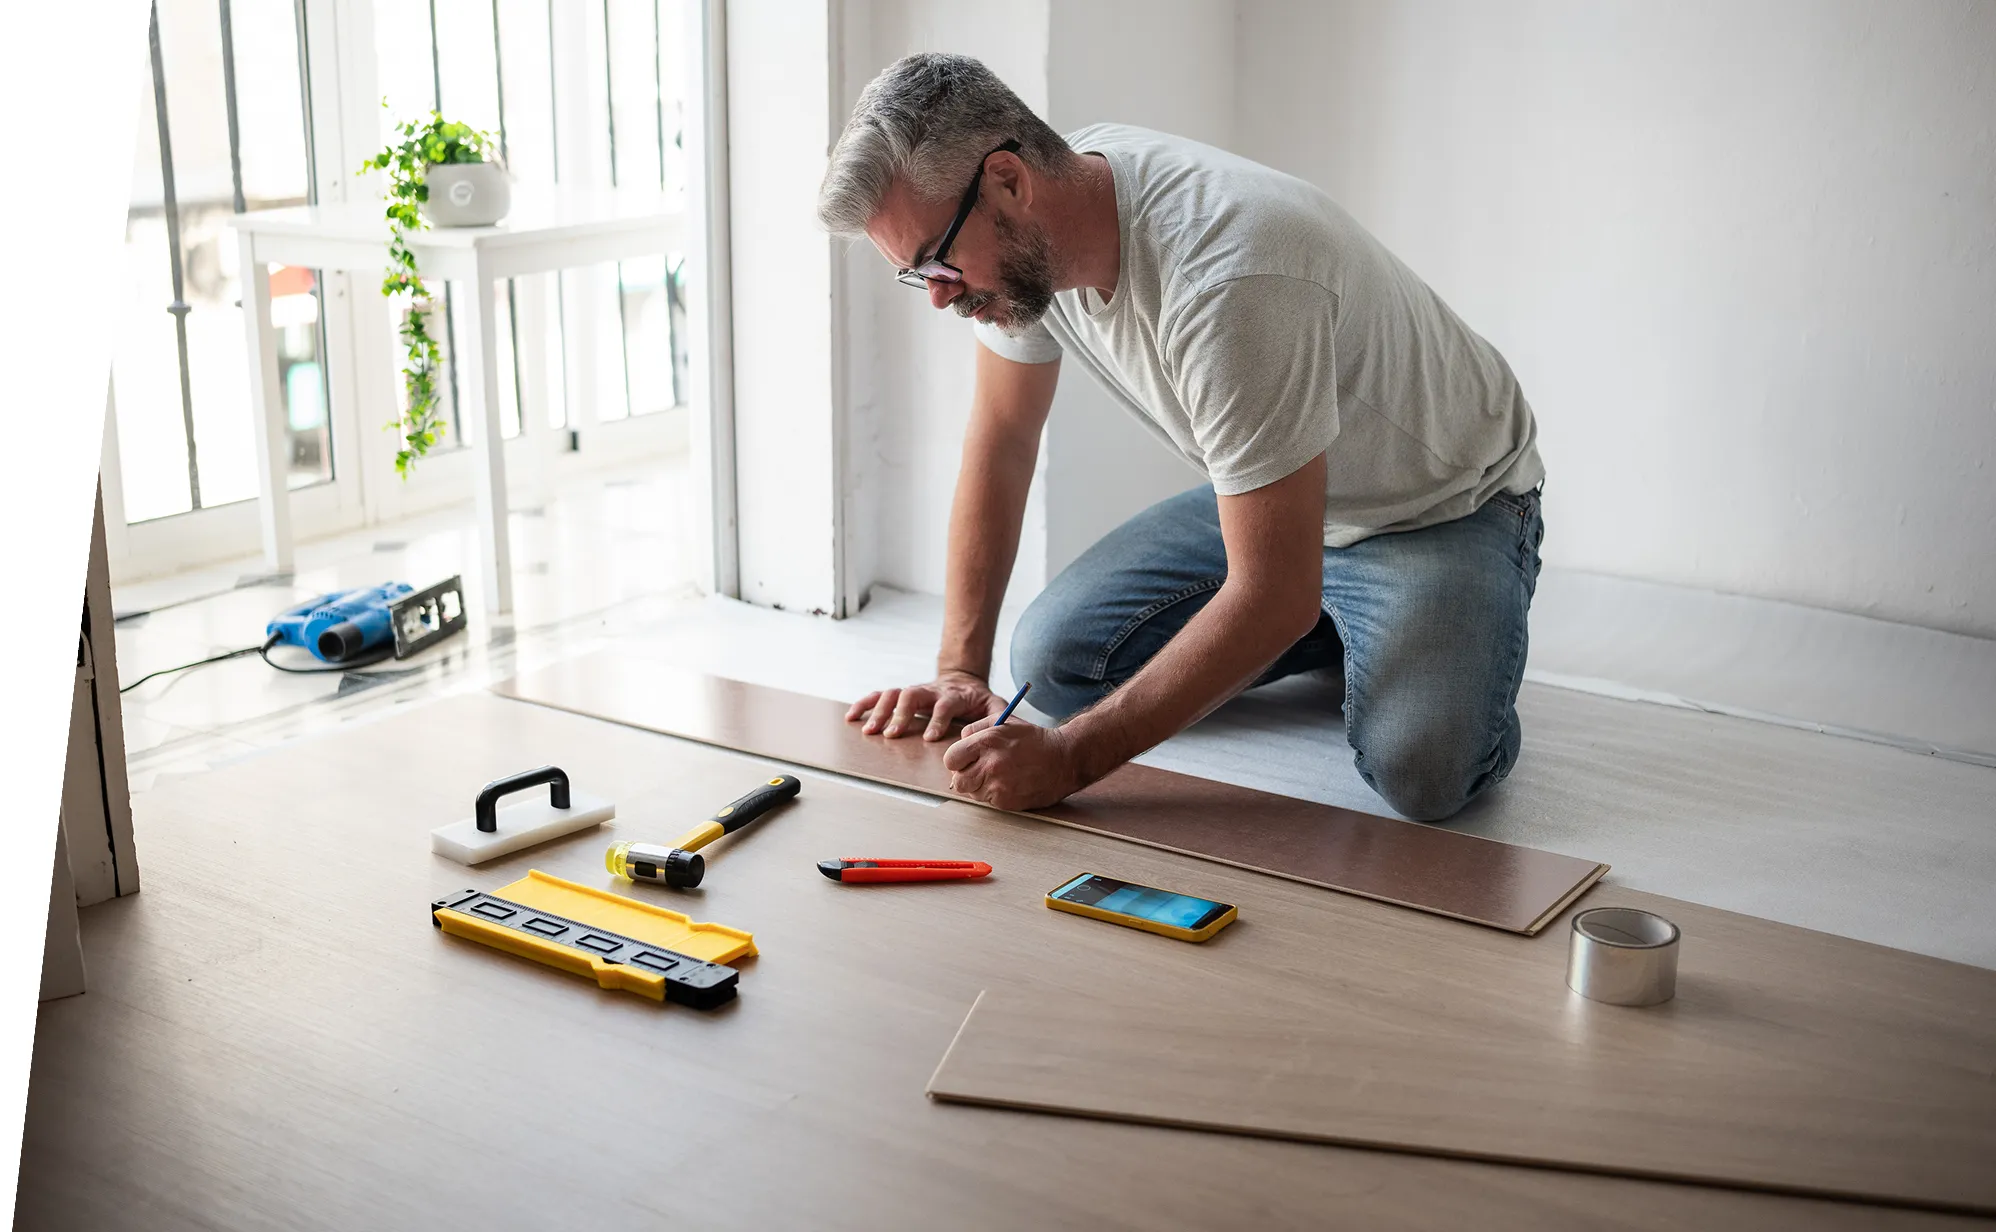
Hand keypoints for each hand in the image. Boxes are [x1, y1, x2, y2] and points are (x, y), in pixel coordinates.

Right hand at [846, 670, 1004, 740]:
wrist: (963, 680)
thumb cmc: (977, 699)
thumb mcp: (994, 705)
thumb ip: (999, 716)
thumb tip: (999, 731)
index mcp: (954, 695)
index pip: (945, 704)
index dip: (937, 719)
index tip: (929, 738)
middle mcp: (931, 691)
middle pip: (912, 696)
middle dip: (900, 715)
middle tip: (891, 735)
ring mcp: (915, 691)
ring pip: (893, 694)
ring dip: (879, 711)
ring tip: (869, 731)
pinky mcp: (902, 694)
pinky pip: (879, 695)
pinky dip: (864, 704)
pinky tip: (852, 716)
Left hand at [942, 714, 1085, 810]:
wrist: (1064, 759)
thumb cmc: (1034, 739)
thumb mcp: (1004, 721)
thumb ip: (976, 728)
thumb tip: (960, 742)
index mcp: (987, 742)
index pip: (950, 759)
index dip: (956, 760)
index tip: (964, 760)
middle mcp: (990, 765)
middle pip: (957, 781)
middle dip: (965, 776)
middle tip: (978, 770)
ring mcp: (998, 786)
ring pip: (972, 793)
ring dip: (980, 786)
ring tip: (998, 775)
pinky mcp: (1007, 802)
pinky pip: (989, 802)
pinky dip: (995, 795)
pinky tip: (1009, 783)